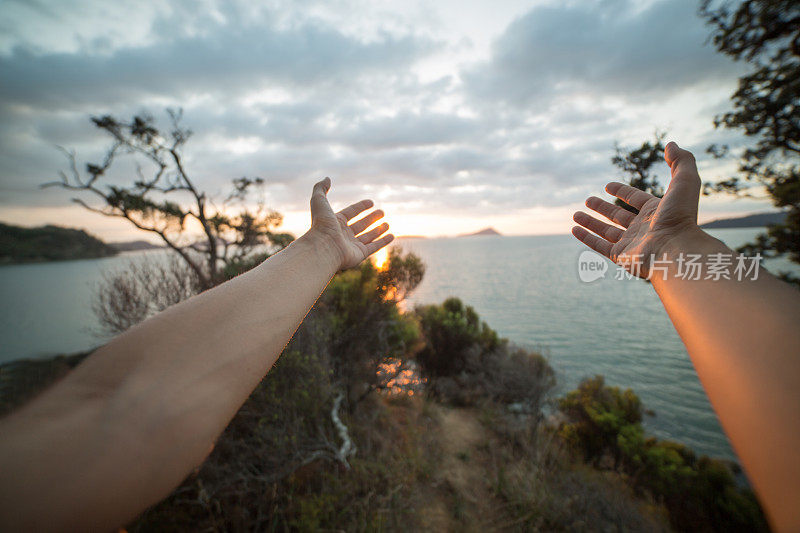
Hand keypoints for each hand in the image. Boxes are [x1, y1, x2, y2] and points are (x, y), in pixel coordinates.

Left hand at [308, 177, 393, 269]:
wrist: (323, 247)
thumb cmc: (321, 224)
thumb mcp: (319, 201)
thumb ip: (320, 188)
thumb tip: (327, 178)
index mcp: (335, 222)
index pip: (351, 212)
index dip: (361, 207)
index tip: (371, 202)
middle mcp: (343, 234)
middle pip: (361, 225)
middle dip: (371, 218)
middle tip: (382, 212)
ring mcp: (352, 245)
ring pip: (368, 236)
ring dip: (378, 230)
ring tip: (387, 224)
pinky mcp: (360, 255)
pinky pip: (374, 247)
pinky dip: (383, 242)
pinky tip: (392, 236)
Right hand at [572, 142, 702, 278]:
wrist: (675, 250)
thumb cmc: (680, 217)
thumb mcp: (685, 182)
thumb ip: (681, 161)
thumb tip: (671, 144)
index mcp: (655, 212)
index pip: (635, 199)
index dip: (622, 191)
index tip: (608, 186)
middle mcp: (642, 228)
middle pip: (618, 216)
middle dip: (602, 208)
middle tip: (588, 200)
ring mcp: (631, 243)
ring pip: (606, 231)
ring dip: (591, 222)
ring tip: (575, 215)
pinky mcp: (620, 257)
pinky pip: (599, 246)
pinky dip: (586, 238)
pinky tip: (574, 229)